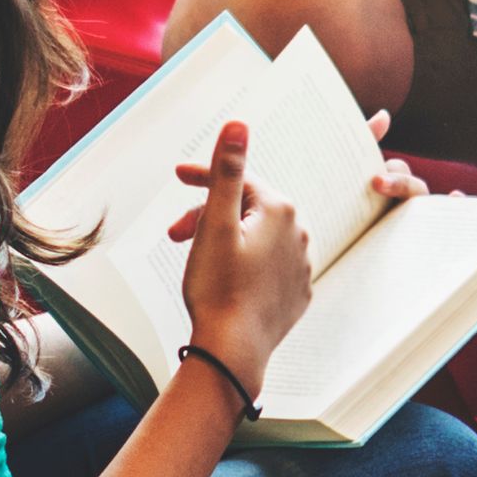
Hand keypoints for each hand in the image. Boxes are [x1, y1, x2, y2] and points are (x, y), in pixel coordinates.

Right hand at [161, 117, 320, 385]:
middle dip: (207, 215)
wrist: (234, 351)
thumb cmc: (219, 289)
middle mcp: (300, 233)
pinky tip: (226, 278)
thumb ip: (227, 172)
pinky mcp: (297, 294)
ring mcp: (301, 266)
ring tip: (197, 261)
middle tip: (174, 235)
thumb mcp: (215, 224)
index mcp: (279, 211)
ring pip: (257, 238)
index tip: (178, 178)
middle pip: (246, 210)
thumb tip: (238, 124)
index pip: (238, 181)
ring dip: (225, 240)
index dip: (204, 177)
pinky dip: (245, 265)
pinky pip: (269, 266)